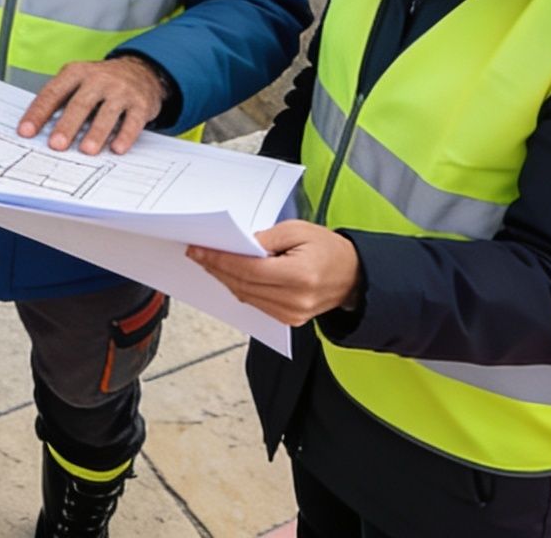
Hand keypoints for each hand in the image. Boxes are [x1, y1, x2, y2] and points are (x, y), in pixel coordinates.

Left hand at [16, 59, 165, 155]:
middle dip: (67, 125)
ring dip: (96, 132)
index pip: (53, 93)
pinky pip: (133, 121)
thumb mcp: (77, 81)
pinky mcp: (140, 103)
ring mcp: (121, 90)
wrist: (141, 70)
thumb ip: (60, 100)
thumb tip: (36, 129)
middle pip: (80, 104)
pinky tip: (117, 148)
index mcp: (76, 72)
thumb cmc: (100, 82)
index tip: (26, 131)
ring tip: (86, 150)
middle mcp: (98, 79)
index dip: (38, 113)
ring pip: (107, 113)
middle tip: (56, 145)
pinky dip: (125, 135)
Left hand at [187, 221, 360, 327]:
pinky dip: (239, 288)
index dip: (220, 259)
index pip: (248, 269)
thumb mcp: (298, 230)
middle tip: (197, 253)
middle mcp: (294, 300)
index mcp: (299, 276)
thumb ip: (266, 238)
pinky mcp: (289, 320)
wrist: (353, 276)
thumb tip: (237, 245)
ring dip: (224, 279)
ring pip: (245, 296)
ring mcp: (291, 314)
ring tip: (207, 262)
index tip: (199, 249)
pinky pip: (255, 303)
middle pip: (242, 284)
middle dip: (216, 267)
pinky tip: (228, 275)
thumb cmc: (329, 249)